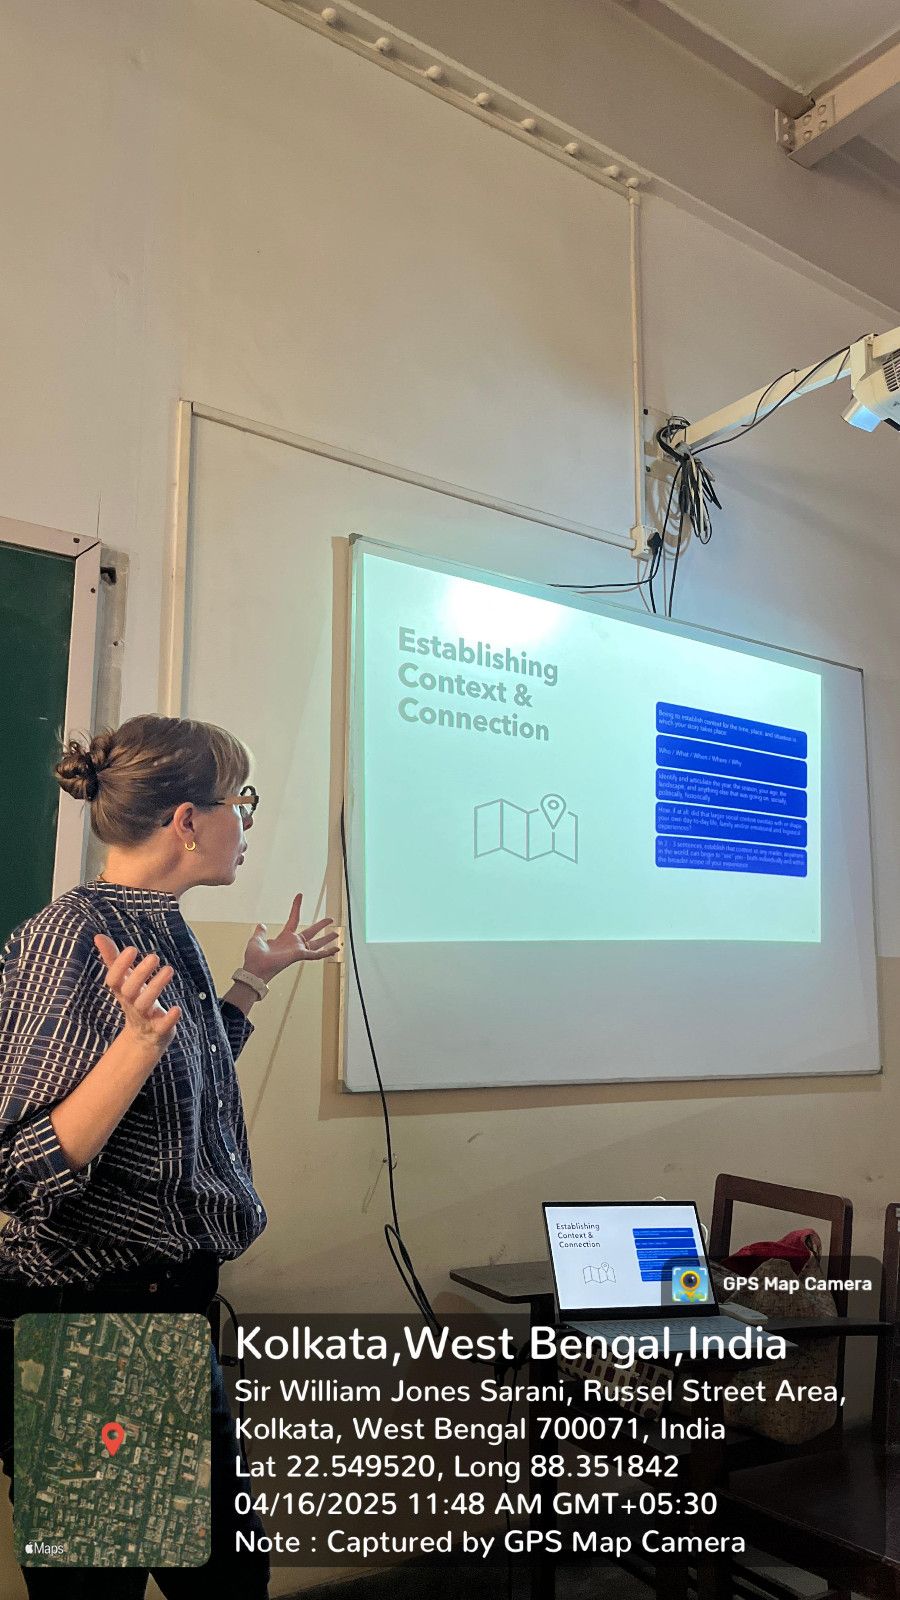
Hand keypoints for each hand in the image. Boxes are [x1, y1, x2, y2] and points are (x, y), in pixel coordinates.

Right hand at [94, 936, 181, 1059]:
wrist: (144, 1037)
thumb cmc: (134, 1000)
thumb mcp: (124, 980)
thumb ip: (113, 958)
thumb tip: (98, 936)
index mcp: (122, 991)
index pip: (114, 980)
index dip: (120, 966)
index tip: (132, 949)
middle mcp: (131, 1004)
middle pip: (129, 991)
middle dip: (140, 974)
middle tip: (154, 957)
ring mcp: (144, 1018)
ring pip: (145, 1004)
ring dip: (156, 987)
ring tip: (169, 969)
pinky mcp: (159, 1029)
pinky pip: (162, 1026)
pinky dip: (169, 1019)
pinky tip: (177, 1009)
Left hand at [242, 893, 338, 982]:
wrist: (255, 967)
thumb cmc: (255, 957)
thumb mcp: (257, 939)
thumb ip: (260, 932)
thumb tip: (261, 925)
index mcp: (284, 938)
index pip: (293, 919)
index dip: (296, 907)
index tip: (299, 896)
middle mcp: (293, 944)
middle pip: (311, 932)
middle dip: (321, 925)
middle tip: (330, 920)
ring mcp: (297, 950)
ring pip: (317, 943)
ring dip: (327, 939)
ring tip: (337, 934)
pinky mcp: (299, 956)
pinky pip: (316, 954)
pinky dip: (326, 952)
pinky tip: (335, 949)